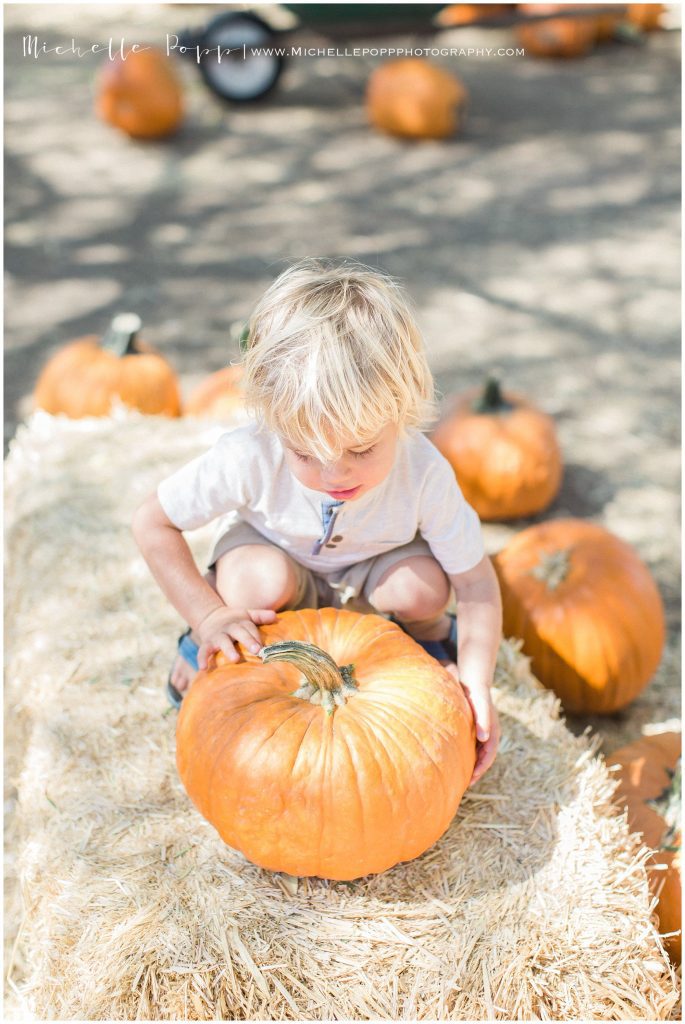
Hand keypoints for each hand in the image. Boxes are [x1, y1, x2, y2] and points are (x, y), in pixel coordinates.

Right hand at [195, 606, 277, 669]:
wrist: (210, 617)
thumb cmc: (235, 621)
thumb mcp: (247, 615)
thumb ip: (260, 616)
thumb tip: (276, 617)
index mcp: (240, 622)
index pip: (250, 627)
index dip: (257, 636)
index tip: (264, 646)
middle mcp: (229, 628)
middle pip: (239, 632)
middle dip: (248, 641)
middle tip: (257, 650)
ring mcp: (217, 636)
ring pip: (223, 642)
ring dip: (229, 650)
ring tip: (235, 659)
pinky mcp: (206, 643)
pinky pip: (203, 651)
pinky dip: (202, 659)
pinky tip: (203, 668)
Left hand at [444, 664, 499, 785]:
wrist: (473, 681)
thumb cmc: (476, 694)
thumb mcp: (481, 705)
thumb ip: (484, 720)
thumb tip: (485, 739)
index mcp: (493, 731)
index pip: (489, 755)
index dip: (482, 767)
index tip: (472, 778)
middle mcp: (489, 734)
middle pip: (485, 757)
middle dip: (478, 771)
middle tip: (466, 784)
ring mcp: (483, 732)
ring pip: (479, 754)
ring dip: (473, 765)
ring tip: (462, 777)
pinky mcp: (475, 730)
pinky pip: (473, 747)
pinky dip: (468, 756)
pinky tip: (457, 760)